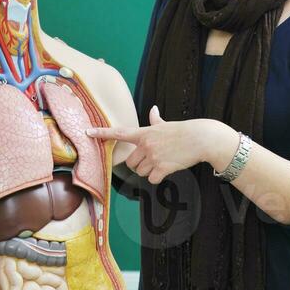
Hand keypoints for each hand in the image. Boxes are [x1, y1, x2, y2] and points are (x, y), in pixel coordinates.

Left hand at [86, 107, 211, 184]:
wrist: (201, 138)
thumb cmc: (184, 131)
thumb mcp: (167, 124)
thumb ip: (156, 121)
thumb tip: (153, 110)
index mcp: (144, 133)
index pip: (119, 132)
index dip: (102, 133)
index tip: (88, 132)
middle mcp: (146, 145)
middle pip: (130, 163)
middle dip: (139, 165)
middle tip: (152, 160)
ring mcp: (153, 156)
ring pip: (140, 172)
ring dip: (149, 171)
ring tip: (163, 162)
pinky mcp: (162, 167)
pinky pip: (151, 179)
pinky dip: (158, 178)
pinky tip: (168, 170)